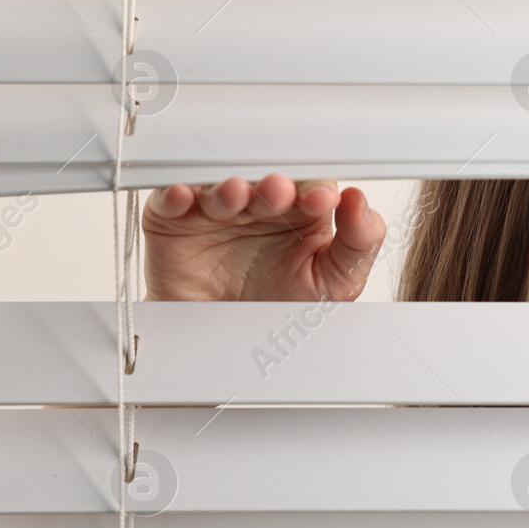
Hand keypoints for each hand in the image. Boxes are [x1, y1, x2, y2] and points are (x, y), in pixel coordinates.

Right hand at [143, 175, 385, 300]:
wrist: (232, 347)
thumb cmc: (283, 308)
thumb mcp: (337, 281)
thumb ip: (358, 242)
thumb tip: (359, 200)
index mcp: (300, 211)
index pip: (309, 186)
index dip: (315, 189)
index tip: (321, 200)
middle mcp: (258, 205)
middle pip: (262, 180)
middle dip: (272, 186)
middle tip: (279, 192)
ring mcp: (216, 210)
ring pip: (218, 186)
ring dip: (226, 188)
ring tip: (236, 196)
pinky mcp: (174, 221)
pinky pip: (169, 201)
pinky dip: (174, 196)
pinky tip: (185, 198)